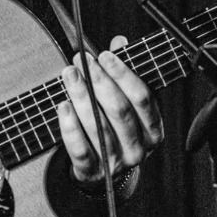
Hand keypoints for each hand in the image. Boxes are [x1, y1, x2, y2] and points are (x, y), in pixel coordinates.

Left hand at [57, 38, 163, 186]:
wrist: (103, 173)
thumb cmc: (115, 130)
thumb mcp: (126, 103)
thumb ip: (124, 74)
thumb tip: (119, 43)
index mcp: (153, 129)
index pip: (143, 98)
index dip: (124, 74)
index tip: (106, 55)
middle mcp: (139, 148)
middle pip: (120, 111)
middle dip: (99, 81)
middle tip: (82, 60)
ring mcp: (116, 163)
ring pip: (98, 127)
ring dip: (81, 97)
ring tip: (70, 75)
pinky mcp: (93, 172)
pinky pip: (80, 148)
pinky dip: (70, 126)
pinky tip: (63, 106)